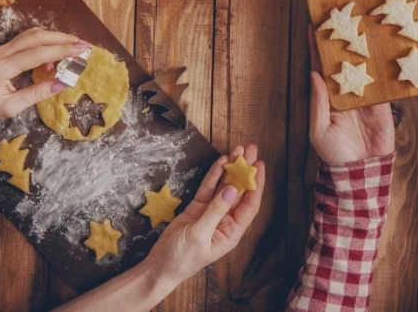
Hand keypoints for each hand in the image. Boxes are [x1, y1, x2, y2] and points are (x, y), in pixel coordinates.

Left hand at [0, 27, 84, 122]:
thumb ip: (36, 94)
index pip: (38, 53)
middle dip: (63, 39)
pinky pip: (26, 41)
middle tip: (83, 45)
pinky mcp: (2, 50)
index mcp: (3, 67)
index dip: (62, 51)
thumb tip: (62, 84)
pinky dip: (43, 43)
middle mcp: (2, 53)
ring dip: (54, 38)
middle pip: (37, 36)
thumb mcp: (9, 107)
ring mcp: (1, 49)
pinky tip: (51, 56)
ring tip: (71, 49)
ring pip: (32, 35)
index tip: (81, 50)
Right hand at [144, 145, 264, 285]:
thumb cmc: (181, 259)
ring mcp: (211, 213)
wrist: (159, 267)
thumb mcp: (199, 235)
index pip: (250, 205)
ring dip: (231, 169)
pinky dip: (214, 175)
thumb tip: (232, 190)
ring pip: (225, 187)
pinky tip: (221, 162)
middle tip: (250, 149)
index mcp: (231, 232)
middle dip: (245, 170)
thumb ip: (215, 211)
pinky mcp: (198, 209)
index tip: (259, 165)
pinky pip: (209, 188)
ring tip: (237, 150)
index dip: (256, 184)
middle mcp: (225, 221)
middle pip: (239, 192)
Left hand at [307, 26, 394, 162]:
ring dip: (362, 50)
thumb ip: (318, 102)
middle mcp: (345, 93)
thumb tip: (314, 75)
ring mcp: (364, 97)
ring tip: (361, 26)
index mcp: (327, 98)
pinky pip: (382, 82)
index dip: (317, 49)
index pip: (320, 68)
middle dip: (340, 42)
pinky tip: (382, 50)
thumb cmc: (335, 155)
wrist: (362, 173)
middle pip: (342, 62)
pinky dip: (383, 68)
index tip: (314, 27)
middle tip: (340, 18)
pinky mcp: (383, 103)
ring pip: (363, 67)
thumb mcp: (319, 129)